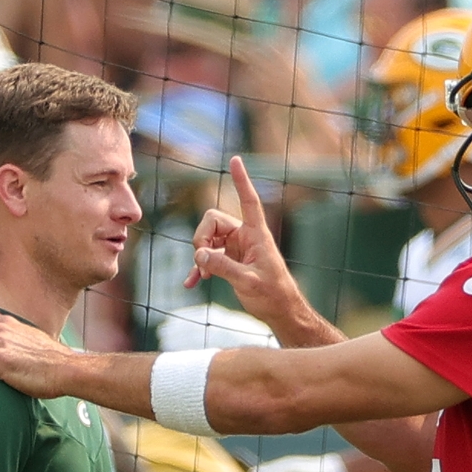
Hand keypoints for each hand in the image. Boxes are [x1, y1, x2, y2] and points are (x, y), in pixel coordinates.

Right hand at [184, 156, 307, 330]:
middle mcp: (245, 236)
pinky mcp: (229, 262)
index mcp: (256, 234)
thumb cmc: (272, 295)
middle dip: (202, 238)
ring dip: (199, 256)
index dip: (242, 181)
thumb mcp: (247, 281)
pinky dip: (199, 269)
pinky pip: (207, 258)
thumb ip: (222, 266)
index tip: (236, 160)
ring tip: (201, 277)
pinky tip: (191, 283)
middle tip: (203, 260)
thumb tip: (199, 254)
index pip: (249, 201)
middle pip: (213, 221)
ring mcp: (235, 248)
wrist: (280, 312)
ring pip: (207, 239)